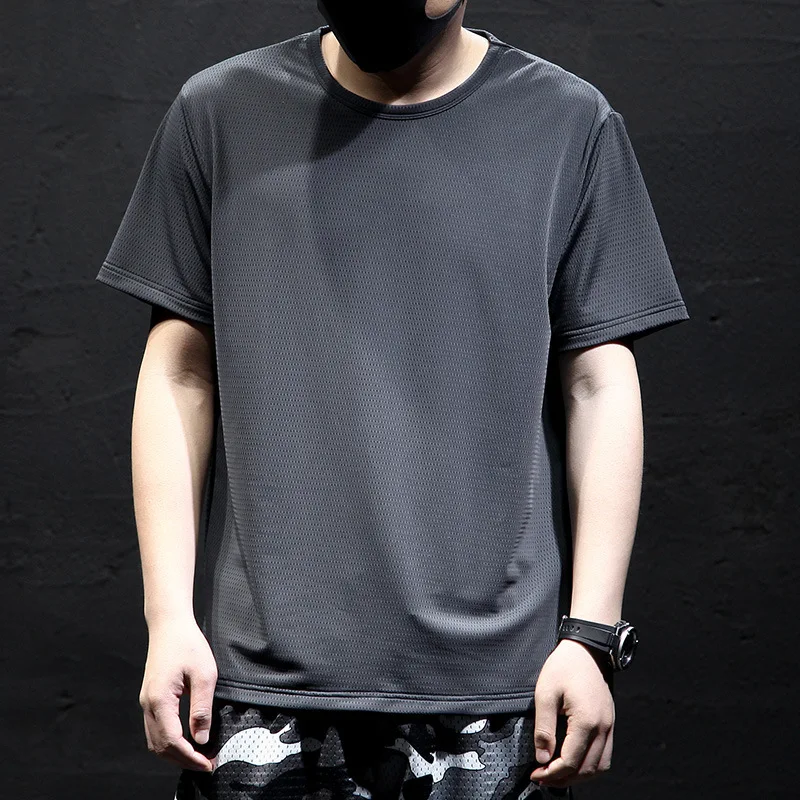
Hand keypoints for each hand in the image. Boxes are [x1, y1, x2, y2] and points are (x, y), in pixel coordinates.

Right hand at [138, 617, 218, 771]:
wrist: (169, 625)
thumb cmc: (187, 644)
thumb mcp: (204, 674)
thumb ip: (202, 708)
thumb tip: (201, 738)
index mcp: (159, 700)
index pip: (172, 741)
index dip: (190, 757)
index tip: (208, 764)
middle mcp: (148, 705)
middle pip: (160, 747)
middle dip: (183, 760)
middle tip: (206, 764)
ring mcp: (146, 702)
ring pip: (155, 741)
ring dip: (175, 753)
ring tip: (198, 756)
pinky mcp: (150, 699)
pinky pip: (156, 729)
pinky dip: (169, 741)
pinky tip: (187, 740)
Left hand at [529, 638, 614, 787]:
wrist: (586, 648)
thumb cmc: (565, 666)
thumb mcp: (545, 693)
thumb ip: (543, 728)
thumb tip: (542, 757)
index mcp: (587, 721)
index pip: (570, 761)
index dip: (551, 773)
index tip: (536, 774)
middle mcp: (603, 728)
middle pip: (587, 769)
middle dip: (564, 778)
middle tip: (543, 777)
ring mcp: (609, 726)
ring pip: (599, 766)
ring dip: (579, 775)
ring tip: (557, 773)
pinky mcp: (610, 722)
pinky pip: (605, 754)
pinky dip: (590, 764)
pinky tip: (574, 760)